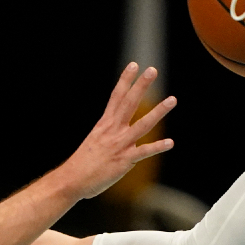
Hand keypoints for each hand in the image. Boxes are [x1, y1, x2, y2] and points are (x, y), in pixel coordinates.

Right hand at [56, 64, 176, 200]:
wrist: (71, 180)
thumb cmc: (82, 164)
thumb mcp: (95, 143)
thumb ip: (110, 137)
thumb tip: (122, 138)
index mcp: (104, 125)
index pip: (116, 97)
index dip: (125, 80)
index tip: (134, 65)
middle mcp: (112, 131)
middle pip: (129, 103)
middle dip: (141, 86)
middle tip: (152, 70)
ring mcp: (119, 145)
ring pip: (143, 124)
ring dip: (158, 112)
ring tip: (172, 100)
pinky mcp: (124, 160)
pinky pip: (144, 152)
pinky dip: (157, 147)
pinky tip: (170, 142)